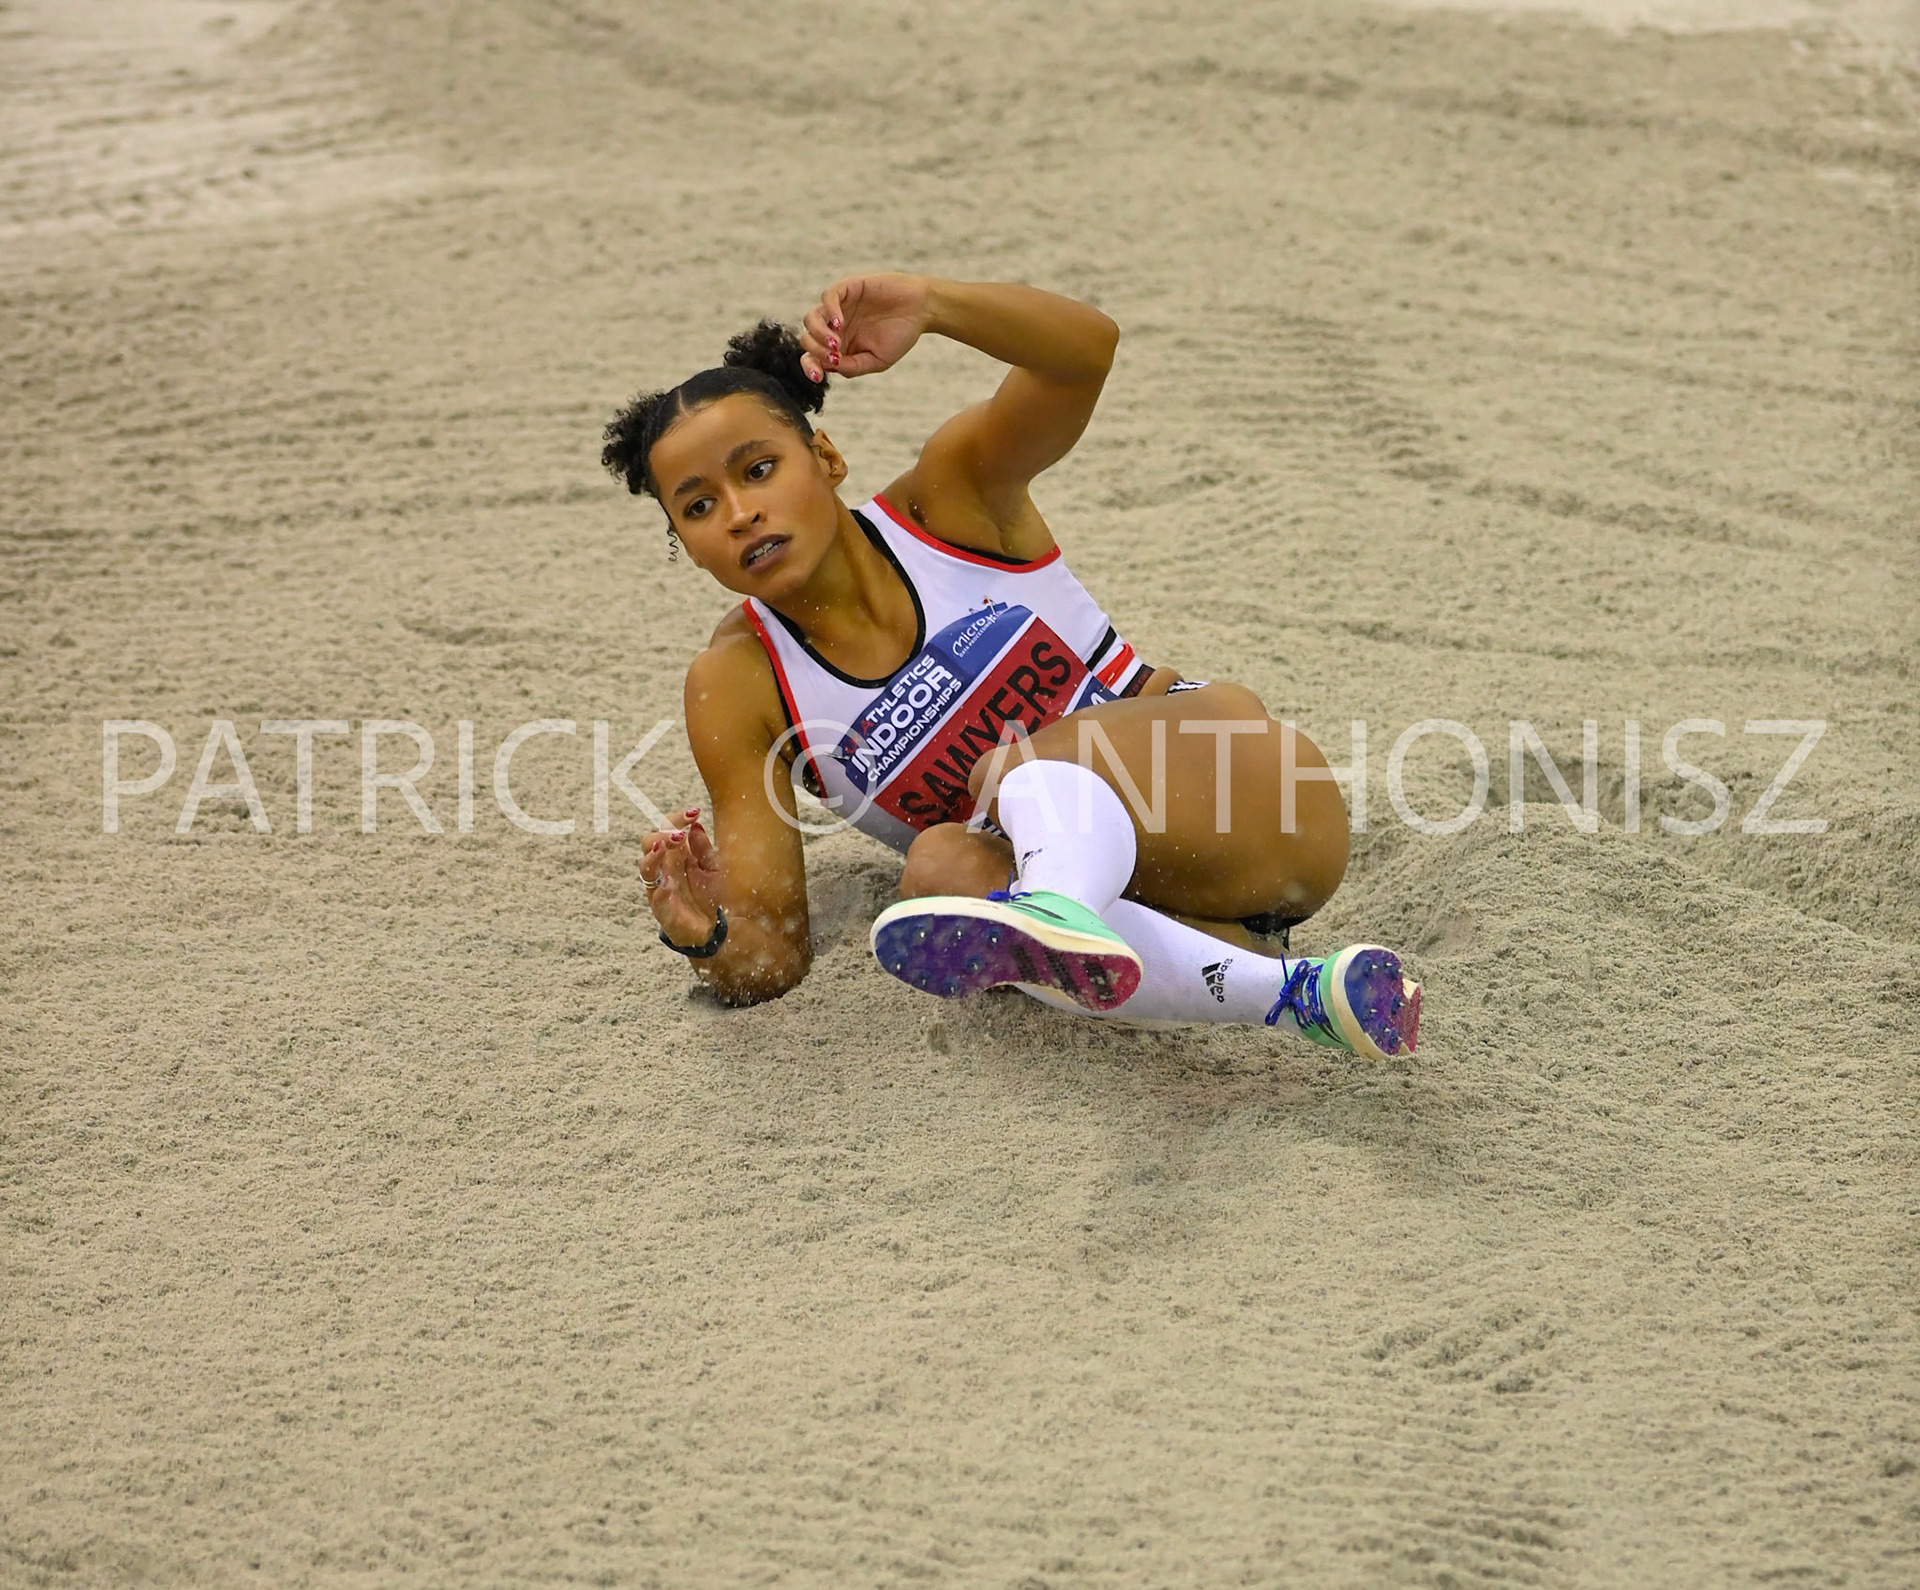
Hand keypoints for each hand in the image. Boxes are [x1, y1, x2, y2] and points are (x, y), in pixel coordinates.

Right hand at [641, 806, 723, 947]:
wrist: (710, 925)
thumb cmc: (709, 893)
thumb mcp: (714, 868)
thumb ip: (705, 849)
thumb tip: (697, 826)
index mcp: (676, 853)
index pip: (667, 828)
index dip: (678, 818)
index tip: (695, 812)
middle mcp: (663, 867)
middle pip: (649, 842)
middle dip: (662, 833)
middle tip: (679, 834)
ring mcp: (659, 886)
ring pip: (645, 867)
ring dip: (654, 855)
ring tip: (666, 846)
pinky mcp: (661, 908)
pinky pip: (655, 897)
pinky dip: (660, 891)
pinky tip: (668, 885)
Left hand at [797, 273, 931, 382]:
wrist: (922, 309)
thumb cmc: (901, 336)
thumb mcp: (878, 361)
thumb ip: (853, 367)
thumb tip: (830, 367)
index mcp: (840, 347)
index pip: (813, 357)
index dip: (810, 367)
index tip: (818, 376)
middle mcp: (834, 328)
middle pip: (807, 339)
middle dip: (815, 350)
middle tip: (834, 355)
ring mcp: (839, 308)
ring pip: (810, 318)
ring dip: (817, 333)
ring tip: (835, 342)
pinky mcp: (847, 289)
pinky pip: (828, 297)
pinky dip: (829, 311)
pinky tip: (840, 323)